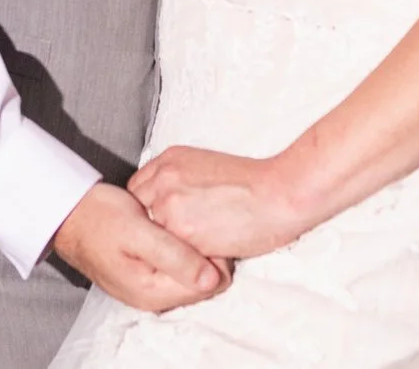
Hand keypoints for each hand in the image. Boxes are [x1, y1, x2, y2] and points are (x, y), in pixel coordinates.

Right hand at [50, 183, 227, 312]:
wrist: (66, 213)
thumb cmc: (98, 217)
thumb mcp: (137, 232)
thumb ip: (174, 257)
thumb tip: (213, 279)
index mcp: (152, 292)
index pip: (209, 285)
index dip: (217, 254)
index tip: (210, 223)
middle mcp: (153, 297)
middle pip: (202, 281)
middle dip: (207, 252)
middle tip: (201, 216)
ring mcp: (149, 287)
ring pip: (192, 271)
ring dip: (196, 247)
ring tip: (190, 216)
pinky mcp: (146, 272)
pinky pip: (178, 264)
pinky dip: (183, 245)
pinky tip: (175, 224)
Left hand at [128, 146, 314, 259]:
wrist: (279, 193)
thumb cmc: (254, 183)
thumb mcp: (209, 166)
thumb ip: (181, 180)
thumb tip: (171, 203)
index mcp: (171, 159)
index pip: (140, 188)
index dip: (149, 207)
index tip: (162, 220)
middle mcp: (164, 180)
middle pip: (139, 211)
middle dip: (152, 226)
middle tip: (170, 239)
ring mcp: (169, 206)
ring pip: (151, 234)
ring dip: (164, 244)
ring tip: (186, 251)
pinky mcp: (182, 233)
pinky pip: (168, 252)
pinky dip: (178, 258)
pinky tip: (197, 256)